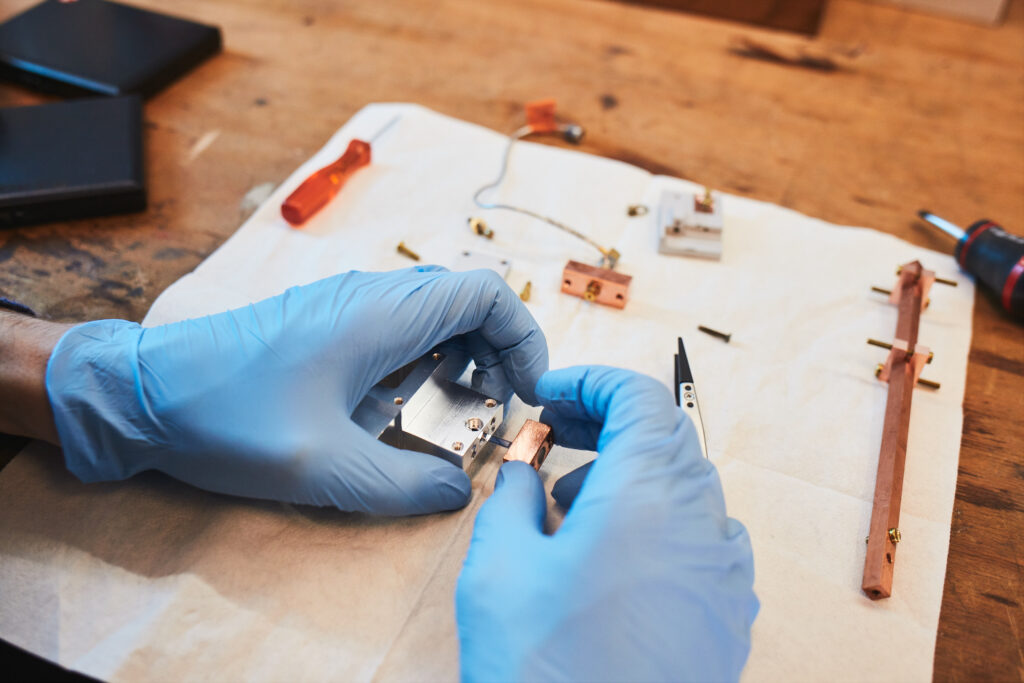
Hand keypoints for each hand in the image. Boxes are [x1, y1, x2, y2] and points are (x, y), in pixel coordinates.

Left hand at [45, 267, 547, 514]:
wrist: (141, 393)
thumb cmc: (228, 417)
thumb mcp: (322, 468)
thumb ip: (401, 486)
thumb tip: (456, 494)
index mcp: (381, 314)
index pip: (487, 294)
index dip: (524, 338)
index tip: (528, 392)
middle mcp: (371, 296)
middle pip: (466, 302)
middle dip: (496, 354)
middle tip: (489, 411)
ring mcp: (345, 306)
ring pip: (432, 314)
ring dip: (458, 359)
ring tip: (448, 413)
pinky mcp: (324, 324)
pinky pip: (396, 329)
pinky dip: (420, 362)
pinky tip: (396, 410)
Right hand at [456, 367, 756, 680]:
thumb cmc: (544, 670)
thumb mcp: (499, 566)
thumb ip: (511, 495)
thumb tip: (522, 470)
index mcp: (649, 497)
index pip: (639, 397)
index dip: (592, 380)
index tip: (553, 393)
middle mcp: (702, 525)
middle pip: (666, 438)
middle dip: (607, 424)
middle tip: (556, 434)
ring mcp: (724, 573)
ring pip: (685, 488)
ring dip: (630, 476)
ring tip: (568, 506)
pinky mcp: (726, 615)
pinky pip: (702, 538)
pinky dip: (658, 522)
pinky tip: (611, 558)